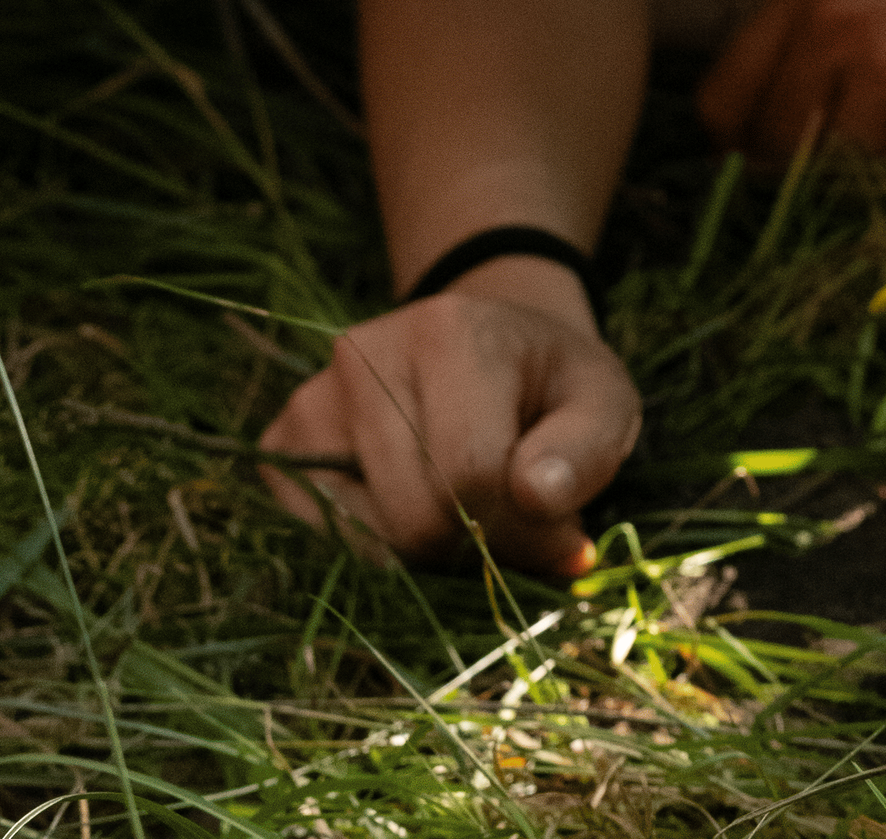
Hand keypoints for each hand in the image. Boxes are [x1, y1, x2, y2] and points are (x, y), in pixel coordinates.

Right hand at [259, 270, 639, 573]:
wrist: (489, 348)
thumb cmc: (549, 386)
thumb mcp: (602, 402)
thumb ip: (586, 450)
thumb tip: (536, 495)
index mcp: (451, 332)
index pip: (469, 474)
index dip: (517, 532)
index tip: (554, 533)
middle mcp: (365, 352)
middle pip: (412, 514)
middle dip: (470, 549)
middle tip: (505, 527)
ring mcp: (314, 395)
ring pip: (362, 536)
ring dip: (420, 554)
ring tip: (458, 510)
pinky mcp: (284, 441)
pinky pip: (317, 533)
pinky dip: (368, 549)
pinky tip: (407, 510)